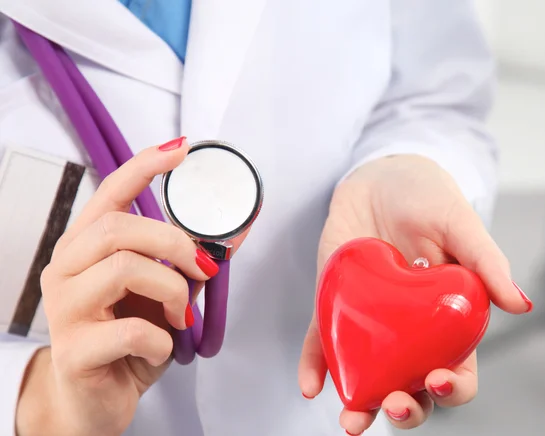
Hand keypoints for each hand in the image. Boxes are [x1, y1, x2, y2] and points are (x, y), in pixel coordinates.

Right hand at [15, 138, 227, 435]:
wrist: (94, 401)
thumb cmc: (127, 341)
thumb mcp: (163, 295)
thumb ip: (188, 264)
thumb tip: (232, 234)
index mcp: (85, 247)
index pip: (110, 192)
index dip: (144, 167)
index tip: (182, 150)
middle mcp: (66, 269)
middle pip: (118, 228)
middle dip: (174, 243)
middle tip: (203, 268)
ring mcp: (63, 309)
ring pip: (124, 269)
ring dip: (172, 291)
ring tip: (181, 315)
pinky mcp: (72, 351)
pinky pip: (131, 331)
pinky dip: (163, 339)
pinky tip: (163, 347)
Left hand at [298, 155, 531, 433]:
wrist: (380, 178)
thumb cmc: (427, 198)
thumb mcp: (459, 223)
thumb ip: (486, 261)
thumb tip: (521, 304)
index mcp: (448, 320)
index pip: (457, 368)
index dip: (454, 386)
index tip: (440, 380)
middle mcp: (410, 329)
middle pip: (411, 384)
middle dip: (406, 406)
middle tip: (394, 404)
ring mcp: (371, 320)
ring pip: (369, 374)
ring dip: (361, 402)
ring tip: (352, 420)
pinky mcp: (336, 305)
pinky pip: (324, 340)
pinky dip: (317, 364)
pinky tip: (311, 384)